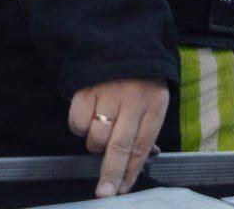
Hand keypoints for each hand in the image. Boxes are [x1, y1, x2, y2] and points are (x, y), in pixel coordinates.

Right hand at [68, 78, 168, 196]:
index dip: (131, 171)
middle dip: (111, 173)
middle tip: (105, 193)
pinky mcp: (87, 88)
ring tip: (102, 130)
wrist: (125, 41)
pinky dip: (80, 128)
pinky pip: (78, 123)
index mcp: (154, 104)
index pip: (143, 146)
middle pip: (120, 146)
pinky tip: (89, 117)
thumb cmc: (141, 79)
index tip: (121, 190)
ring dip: (95, 145)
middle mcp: (133, 100)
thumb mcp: (155, 99)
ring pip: (96, 137)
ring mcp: (109, 93)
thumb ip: (147, 131)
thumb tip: (139, 165)